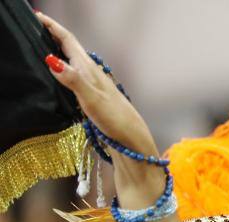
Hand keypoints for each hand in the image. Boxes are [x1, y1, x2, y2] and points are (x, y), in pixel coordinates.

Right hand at [37, 12, 156, 158]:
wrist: (133, 139)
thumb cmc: (115, 119)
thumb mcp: (92, 99)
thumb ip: (73, 80)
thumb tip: (52, 60)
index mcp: (90, 70)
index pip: (69, 42)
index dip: (53, 29)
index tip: (39, 18)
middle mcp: (93, 74)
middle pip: (71, 49)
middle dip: (55, 37)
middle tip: (38, 29)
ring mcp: (95, 85)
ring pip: (75, 62)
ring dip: (61, 53)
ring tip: (47, 48)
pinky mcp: (96, 96)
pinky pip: (77, 76)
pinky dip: (66, 70)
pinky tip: (63, 76)